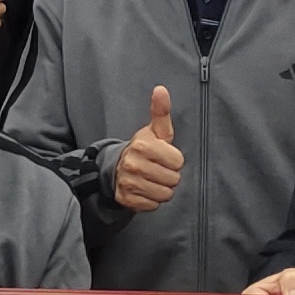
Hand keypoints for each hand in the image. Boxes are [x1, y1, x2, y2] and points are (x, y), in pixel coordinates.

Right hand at [110, 84, 184, 214]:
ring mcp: (129, 183)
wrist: (117, 168)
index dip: (174, 160)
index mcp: (143, 146)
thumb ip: (161, 111)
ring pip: (164, 194)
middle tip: (158, 169)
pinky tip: (145, 189)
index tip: (164, 157)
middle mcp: (134, 164)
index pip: (177, 162)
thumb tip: (161, 89)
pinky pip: (153, 205)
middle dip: (169, 175)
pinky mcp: (127, 199)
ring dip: (162, 189)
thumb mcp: (155, 131)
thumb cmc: (144, 149)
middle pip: (173, 180)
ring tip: (153, 179)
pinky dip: (151, 200)